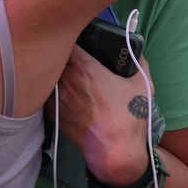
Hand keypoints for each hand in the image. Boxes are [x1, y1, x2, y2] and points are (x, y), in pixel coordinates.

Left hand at [54, 44, 154, 187]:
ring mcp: (56, 97)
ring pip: (46, 74)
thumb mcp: (142, 85)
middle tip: (69, 51)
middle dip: (58, 51)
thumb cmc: (129, 117)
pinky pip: (45, 93)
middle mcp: (65, 80)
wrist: (114, 153)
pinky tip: (61, 90)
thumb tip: (136, 52)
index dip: (67, 35)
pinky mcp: (51, 114)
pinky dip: (49, 88)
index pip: (65, 40)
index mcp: (84, 68)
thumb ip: (139, 63)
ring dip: (52, 69)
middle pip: (52, 55)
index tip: (74, 35)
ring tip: (63, 70)